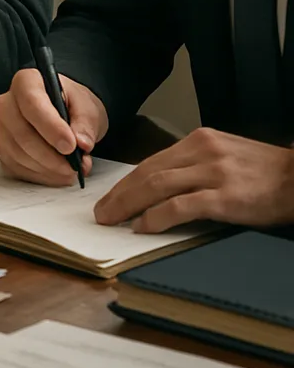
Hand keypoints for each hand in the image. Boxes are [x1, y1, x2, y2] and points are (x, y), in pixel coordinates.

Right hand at [0, 67, 108, 184]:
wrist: (65, 116)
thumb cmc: (72, 106)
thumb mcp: (88, 107)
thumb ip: (86, 123)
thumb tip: (82, 143)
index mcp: (26, 81)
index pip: (31, 102)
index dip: (50, 126)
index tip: (71, 145)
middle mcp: (6, 103)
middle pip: (21, 132)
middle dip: (50, 155)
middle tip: (75, 165)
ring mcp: (1, 128)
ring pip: (18, 153)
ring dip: (48, 168)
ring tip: (71, 169)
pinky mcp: (2, 150)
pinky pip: (16, 168)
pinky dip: (40, 176)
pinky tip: (57, 173)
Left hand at [93, 127, 293, 232]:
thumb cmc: (266, 172)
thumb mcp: (225, 156)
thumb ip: (195, 164)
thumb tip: (161, 186)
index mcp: (199, 140)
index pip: (151, 161)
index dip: (127, 182)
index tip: (110, 196)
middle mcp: (201, 151)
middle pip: (148, 172)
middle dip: (120, 194)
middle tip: (101, 212)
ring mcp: (213, 173)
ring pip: (157, 186)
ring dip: (128, 205)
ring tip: (112, 220)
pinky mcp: (224, 197)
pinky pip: (180, 206)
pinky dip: (156, 217)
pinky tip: (142, 226)